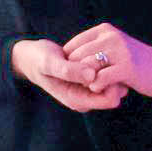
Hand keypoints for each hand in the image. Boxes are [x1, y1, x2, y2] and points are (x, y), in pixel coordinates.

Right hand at [9, 37, 124, 111]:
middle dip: (113, 74)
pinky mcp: (92, 77)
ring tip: (97, 52)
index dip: (110, 82)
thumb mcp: (49, 64)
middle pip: (118, 90)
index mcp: (78, 100)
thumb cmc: (39, 60)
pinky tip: (97, 49)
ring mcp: (90, 87)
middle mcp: (87, 97)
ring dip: (111, 66)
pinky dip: (108, 61)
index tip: (100, 66)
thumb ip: (67, 71)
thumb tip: (92, 76)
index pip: (111, 99)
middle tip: (101, 56)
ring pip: (116, 80)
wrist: (33, 56)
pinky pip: (110, 71)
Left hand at [62, 22, 151, 99]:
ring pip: (85, 68)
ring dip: (86, 81)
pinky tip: (102, 87)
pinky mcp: (126, 67)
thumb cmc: (132, 61)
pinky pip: (98, 79)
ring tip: (95, 84)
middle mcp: (111, 36)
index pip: (71, 47)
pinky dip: (96, 87)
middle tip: (88, 82)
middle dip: (77, 73)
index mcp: (104, 30)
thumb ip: (91, 48)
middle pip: (75, 57)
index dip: (71, 64)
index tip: (81, 74)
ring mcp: (119, 50)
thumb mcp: (111, 47)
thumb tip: (63, 56)